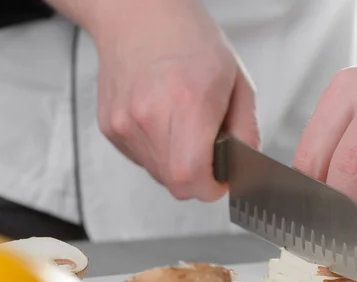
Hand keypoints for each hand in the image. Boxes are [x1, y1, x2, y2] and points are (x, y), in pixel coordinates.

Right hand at [92, 0, 258, 200]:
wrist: (136, 15)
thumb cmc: (186, 38)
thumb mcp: (235, 78)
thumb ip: (245, 130)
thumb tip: (245, 166)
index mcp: (187, 101)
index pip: (191, 176)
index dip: (211, 188)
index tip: (221, 180)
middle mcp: (149, 115)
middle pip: (176, 184)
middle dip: (199, 179)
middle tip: (208, 153)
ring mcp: (124, 123)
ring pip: (158, 175)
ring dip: (178, 165)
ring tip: (183, 128)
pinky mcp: (110, 128)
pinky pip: (141, 160)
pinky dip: (158, 152)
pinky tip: (163, 122)